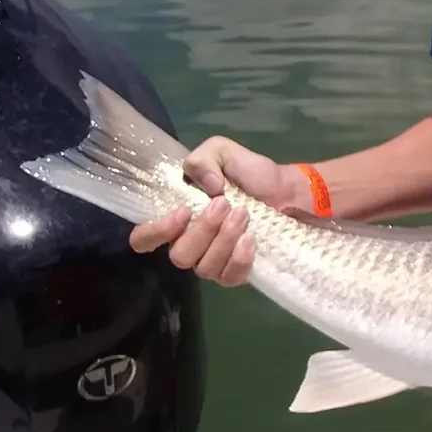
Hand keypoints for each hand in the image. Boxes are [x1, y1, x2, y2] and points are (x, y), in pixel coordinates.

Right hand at [128, 137, 296, 286]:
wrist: (288, 190)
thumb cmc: (251, 174)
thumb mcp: (223, 152)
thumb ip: (203, 159)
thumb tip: (206, 186)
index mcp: (178, 218)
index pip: (144, 239)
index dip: (156, 231)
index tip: (184, 212)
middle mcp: (190, 244)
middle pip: (179, 254)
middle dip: (203, 229)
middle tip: (225, 204)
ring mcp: (212, 261)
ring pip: (203, 267)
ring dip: (224, 239)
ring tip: (244, 214)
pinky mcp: (235, 273)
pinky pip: (228, 278)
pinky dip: (238, 259)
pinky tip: (251, 239)